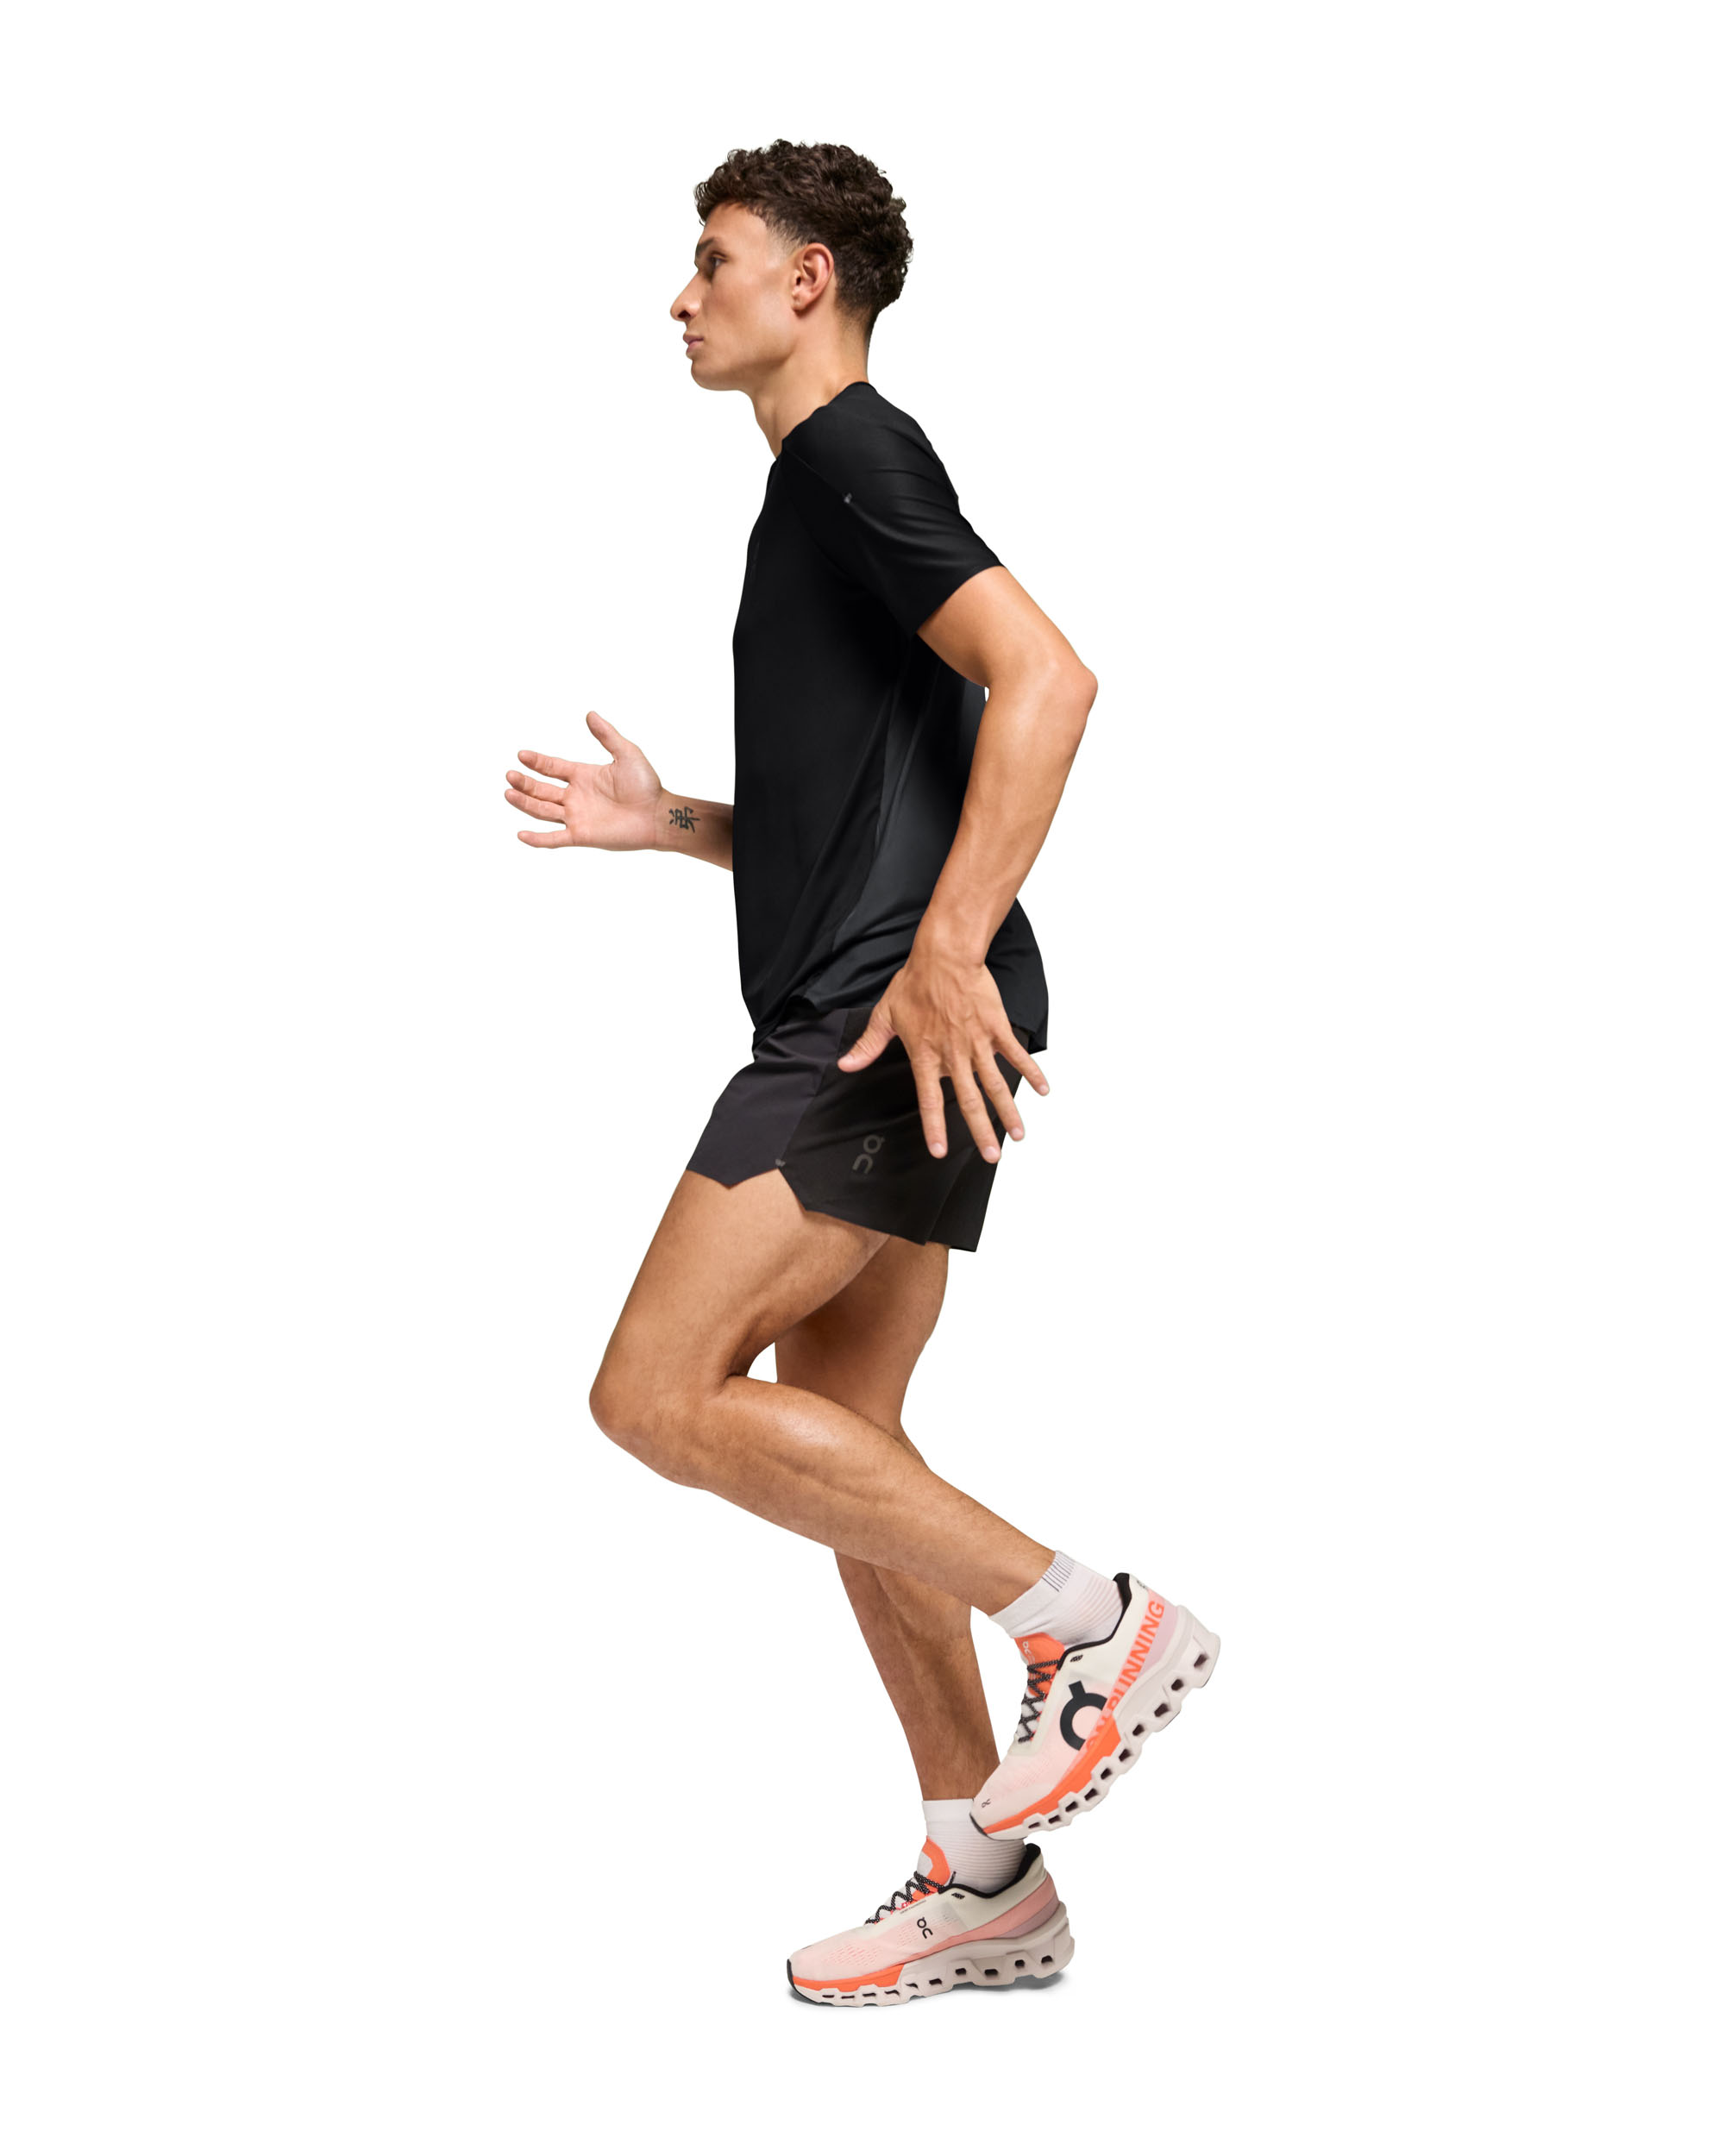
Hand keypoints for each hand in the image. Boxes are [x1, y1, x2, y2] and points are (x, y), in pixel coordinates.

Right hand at [503, 712, 664, 851]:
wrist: (658, 815)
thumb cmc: (647, 785)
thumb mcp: (627, 753)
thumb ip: (607, 735)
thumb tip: (590, 714)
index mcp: (584, 776)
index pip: (553, 768)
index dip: (537, 762)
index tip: (521, 755)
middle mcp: (577, 797)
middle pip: (542, 789)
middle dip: (525, 782)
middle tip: (509, 775)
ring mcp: (577, 817)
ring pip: (543, 810)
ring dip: (525, 803)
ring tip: (508, 793)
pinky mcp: (582, 835)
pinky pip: (555, 839)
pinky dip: (537, 839)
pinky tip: (521, 834)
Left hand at [837, 947, 1048, 1162]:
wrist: (945, 957)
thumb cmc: (915, 983)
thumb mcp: (885, 1015)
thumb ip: (869, 1045)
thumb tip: (846, 1065)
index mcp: (926, 1056)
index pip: (930, 1100)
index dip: (935, 1127)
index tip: (940, 1151)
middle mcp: (954, 1055)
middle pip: (971, 1101)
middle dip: (982, 1132)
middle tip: (992, 1156)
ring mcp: (977, 1043)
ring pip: (996, 1084)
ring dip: (1008, 1112)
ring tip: (1018, 1135)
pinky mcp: (996, 1028)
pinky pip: (1016, 1054)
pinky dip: (1031, 1071)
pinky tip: (1043, 1090)